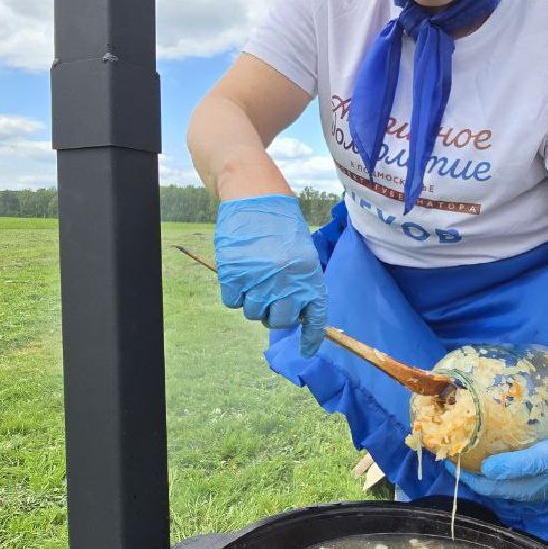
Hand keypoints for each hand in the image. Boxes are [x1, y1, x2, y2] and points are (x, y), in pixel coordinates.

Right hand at [214, 195, 327, 355]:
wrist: (255, 196)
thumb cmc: (281, 225)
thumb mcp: (303, 252)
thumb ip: (302, 283)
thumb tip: (297, 315)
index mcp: (308, 274)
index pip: (314, 316)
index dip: (311, 338)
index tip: (308, 351)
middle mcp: (285, 280)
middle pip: (279, 321)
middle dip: (275, 315)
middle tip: (270, 298)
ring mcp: (259, 279)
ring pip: (254, 313)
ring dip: (253, 301)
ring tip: (254, 277)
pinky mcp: (234, 274)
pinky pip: (233, 302)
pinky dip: (234, 293)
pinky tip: (239, 273)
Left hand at [448, 425, 547, 505]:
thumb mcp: (545, 459)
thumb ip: (516, 465)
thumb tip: (487, 469)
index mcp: (525, 490)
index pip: (487, 488)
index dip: (466, 476)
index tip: (447, 460)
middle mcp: (529, 490)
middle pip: (493, 486)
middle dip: (474, 473)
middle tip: (456, 454)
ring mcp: (539, 482)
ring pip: (504, 479)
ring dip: (488, 469)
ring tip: (473, 452)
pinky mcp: (547, 472)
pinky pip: (517, 470)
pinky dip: (504, 464)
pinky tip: (502, 451)